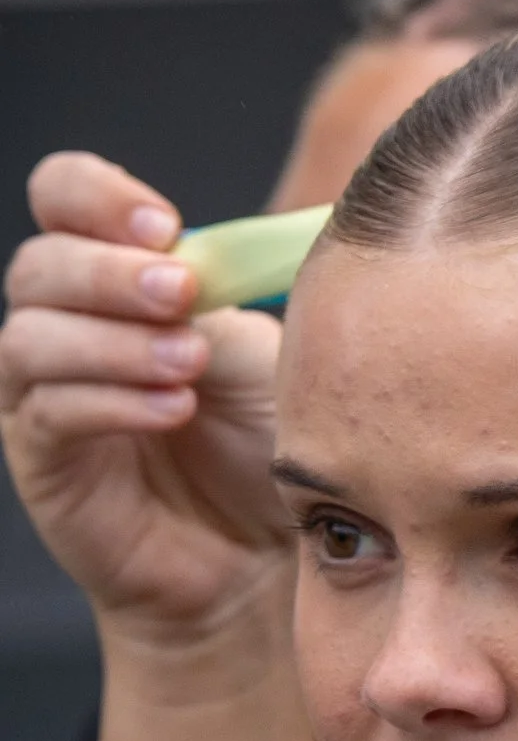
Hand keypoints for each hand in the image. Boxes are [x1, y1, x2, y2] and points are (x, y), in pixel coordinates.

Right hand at [0, 153, 291, 649]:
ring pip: (29, 339)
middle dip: (110, 273)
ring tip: (189, 363)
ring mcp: (41, 392)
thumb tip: (232, 244)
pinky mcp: (41, 459)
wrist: (261, 544)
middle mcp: (65, 324)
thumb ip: (230, 290)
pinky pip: (49, 414)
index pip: (64, 199)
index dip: (96, 197)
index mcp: (116, 274)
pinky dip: (113, 401)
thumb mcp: (260, 345)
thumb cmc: (265, 433)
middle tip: (181, 293)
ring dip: (115, 342)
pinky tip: (175, 408)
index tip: (165, 225)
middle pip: (40, 266)